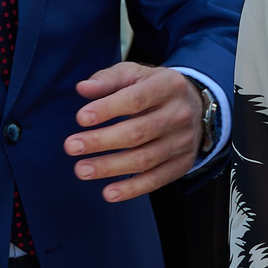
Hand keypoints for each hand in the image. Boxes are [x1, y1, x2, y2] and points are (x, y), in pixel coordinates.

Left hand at [66, 62, 202, 201]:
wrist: (196, 105)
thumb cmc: (154, 88)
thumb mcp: (135, 74)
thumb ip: (108, 79)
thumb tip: (83, 88)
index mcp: (168, 86)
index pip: (135, 100)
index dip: (107, 109)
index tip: (80, 118)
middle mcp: (179, 114)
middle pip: (138, 132)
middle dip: (101, 141)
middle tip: (71, 147)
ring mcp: (183, 141)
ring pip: (145, 159)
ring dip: (110, 167)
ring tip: (81, 170)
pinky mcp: (183, 164)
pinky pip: (157, 180)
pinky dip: (132, 189)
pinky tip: (108, 193)